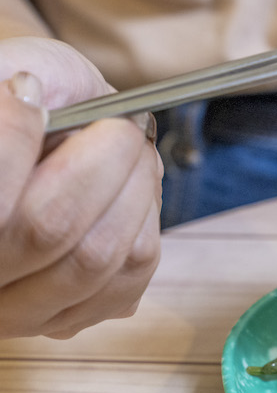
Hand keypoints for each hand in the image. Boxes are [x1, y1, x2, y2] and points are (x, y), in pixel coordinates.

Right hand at [0, 37, 162, 338]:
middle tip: (116, 122)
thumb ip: (8, 93)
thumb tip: (27, 95)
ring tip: (129, 151)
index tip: (32, 90)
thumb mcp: (8, 73)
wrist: (25, 135)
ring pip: (97, 257)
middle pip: (48, 229)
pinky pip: (132, 273)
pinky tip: (130, 193)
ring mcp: (15, 313)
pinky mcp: (67, 319)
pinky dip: (146, 220)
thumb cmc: (16, 99)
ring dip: (135, 190)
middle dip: (103, 160)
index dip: (11, 135)